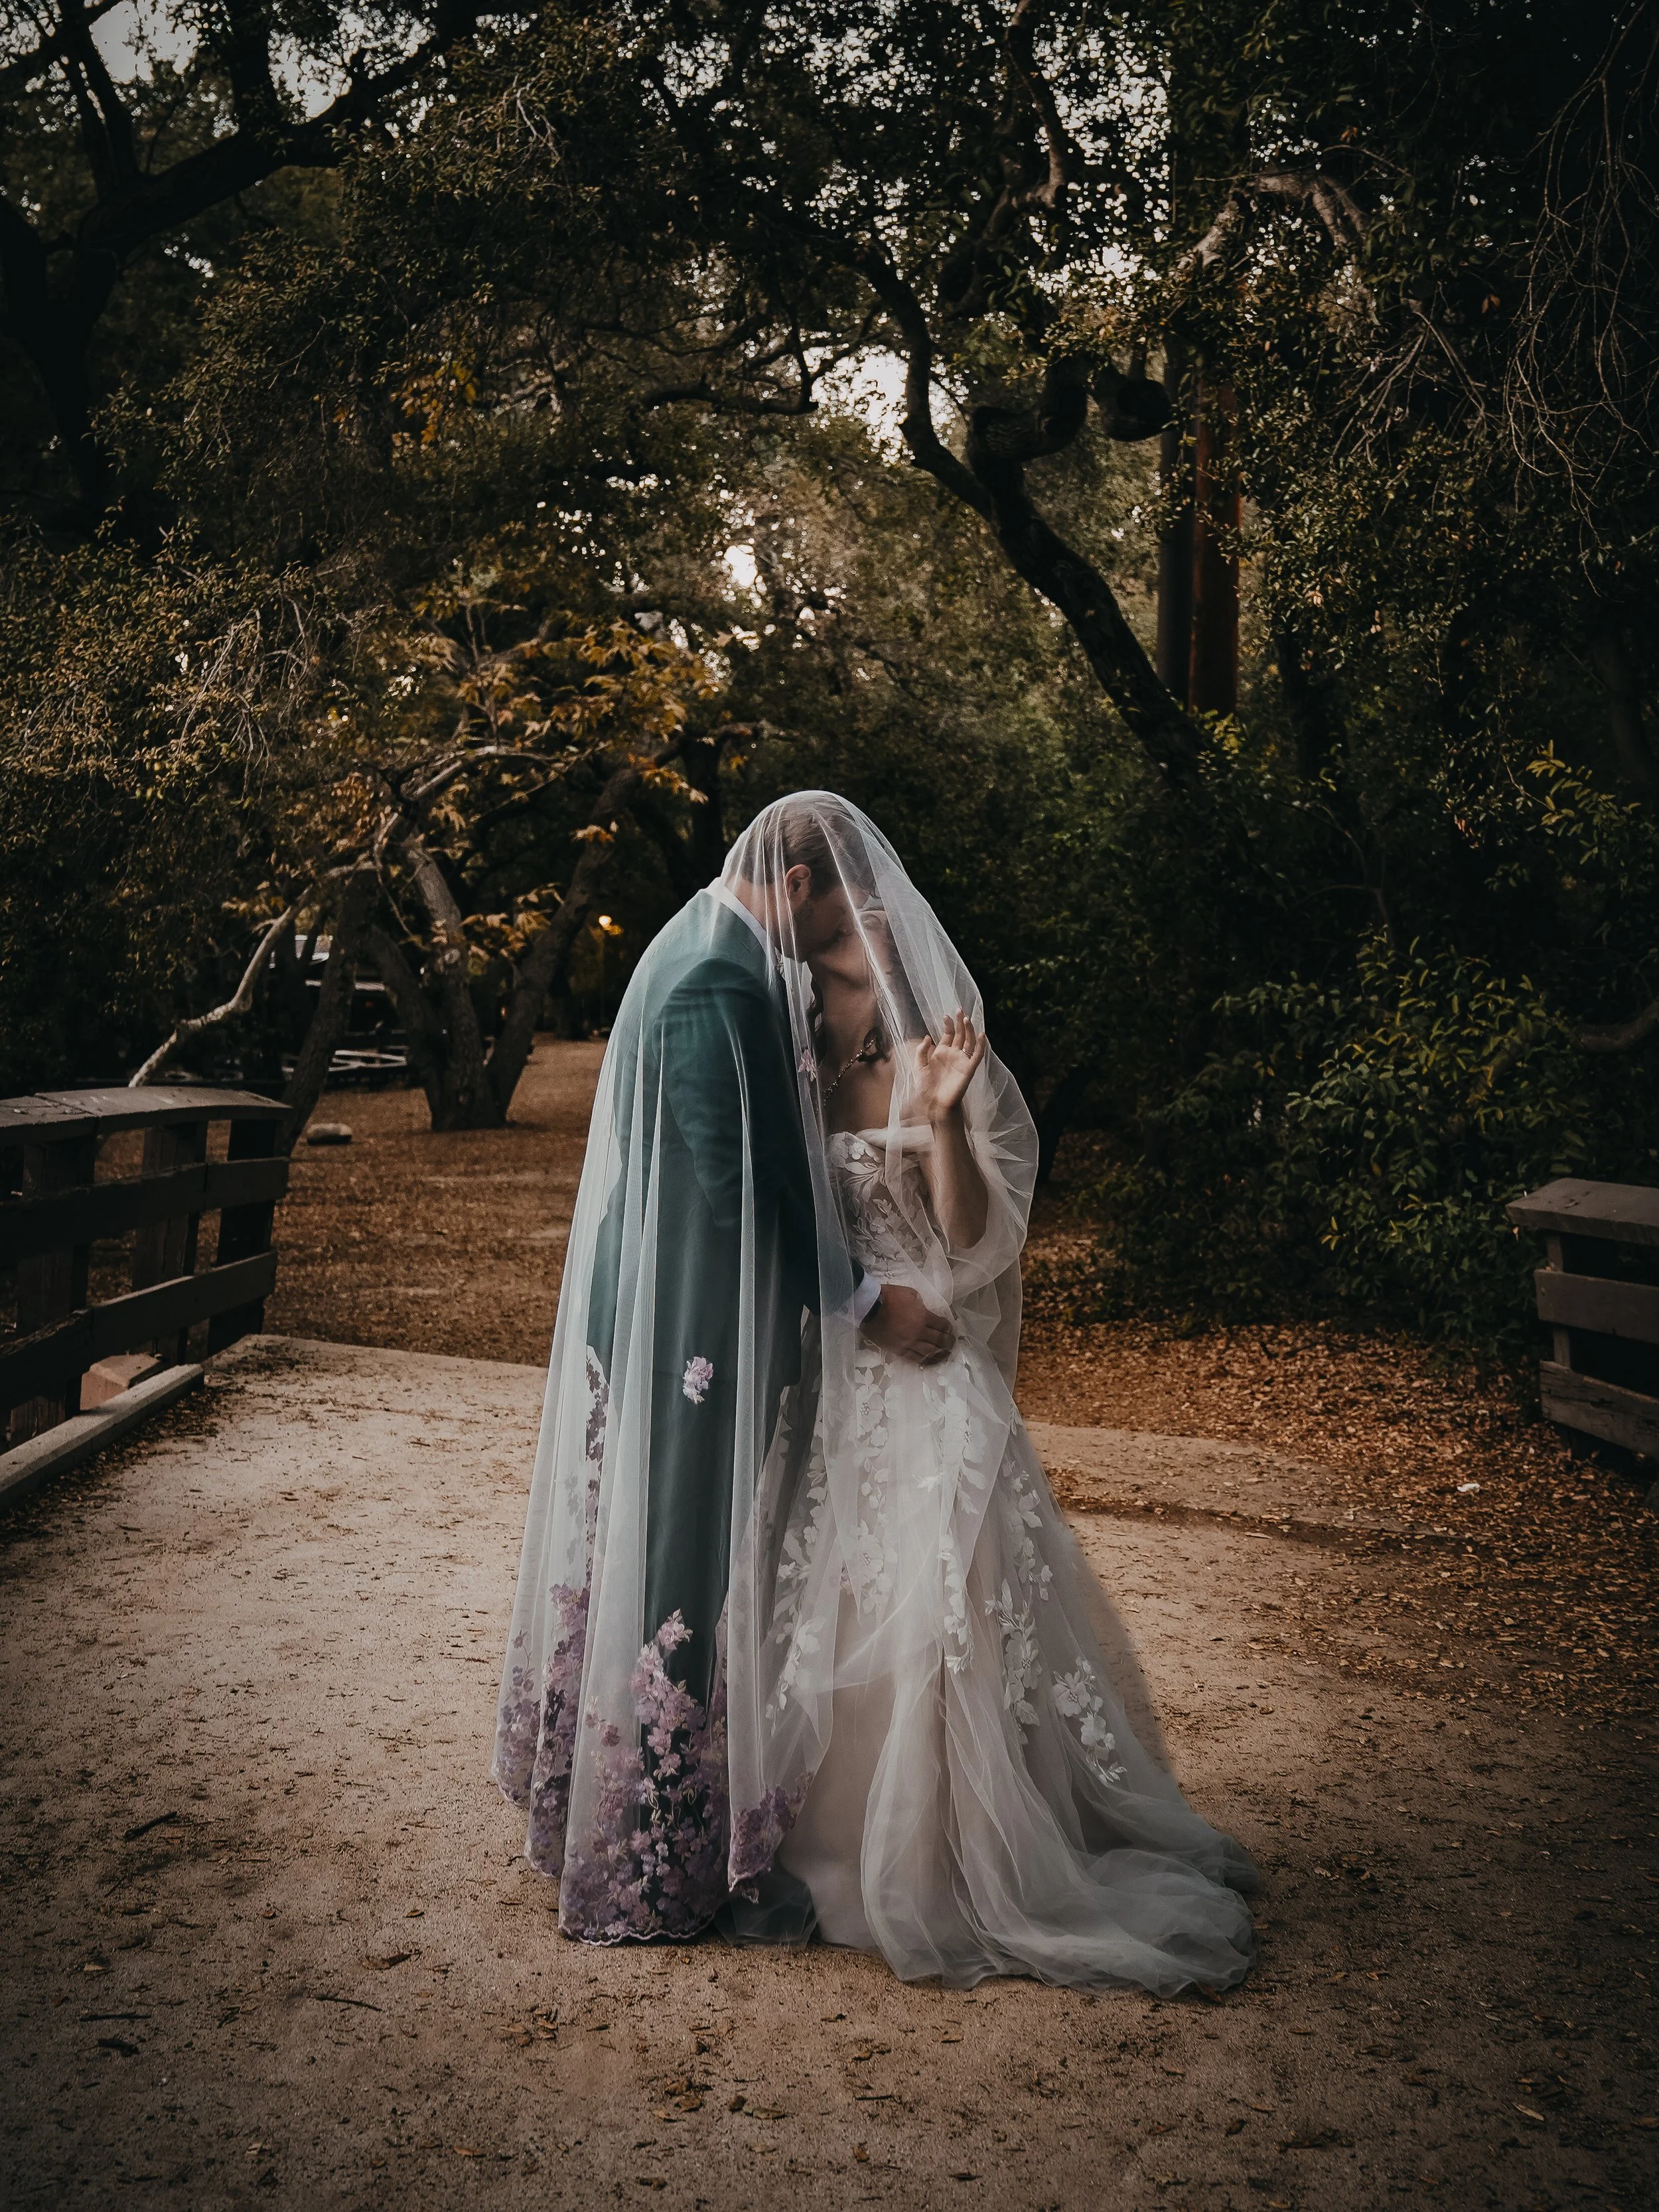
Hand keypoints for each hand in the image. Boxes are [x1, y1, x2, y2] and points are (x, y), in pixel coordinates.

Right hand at [861, 1282, 954, 1364]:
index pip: (942, 1325)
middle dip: (948, 1342)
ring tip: (945, 1355)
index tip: (950, 1330)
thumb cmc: (889, 1297)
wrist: (869, 1308)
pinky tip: (930, 1362)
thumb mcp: (910, 1293)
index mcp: (923, 1316)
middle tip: (952, 1343)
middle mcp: (919, 1332)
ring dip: (940, 1354)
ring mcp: (908, 1343)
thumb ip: (920, 1303)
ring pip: (929, 1352)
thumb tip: (924, 1309)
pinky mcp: (898, 1350)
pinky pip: (914, 1358)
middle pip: (938, 1340)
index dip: (948, 1328)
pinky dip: (924, 1361)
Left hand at [910, 1010, 987, 1125]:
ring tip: (967, 1019)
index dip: (948, 1024)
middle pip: (959, 1034)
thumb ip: (921, 1052)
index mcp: (941, 1053)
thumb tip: (928, 1037)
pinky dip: (980, 1045)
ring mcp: (962, 1061)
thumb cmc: (926, 1088)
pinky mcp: (969, 1069)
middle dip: (960, 1022)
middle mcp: (953, 1054)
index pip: (948, 1034)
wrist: (934, 1104)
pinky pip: (977, 1055)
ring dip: (969, 1030)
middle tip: (959, 1009)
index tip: (945, 1015)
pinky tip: (981, 1034)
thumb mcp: (919, 1067)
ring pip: (969, 1041)